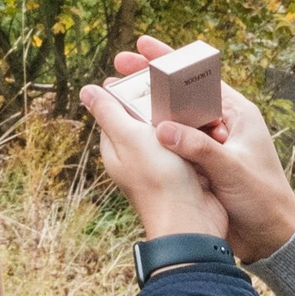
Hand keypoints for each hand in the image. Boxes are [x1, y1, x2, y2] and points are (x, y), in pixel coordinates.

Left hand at [79, 76, 226, 243]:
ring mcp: (162, 166)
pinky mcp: (185, 172)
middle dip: (161, 103)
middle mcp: (137, 158)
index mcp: (117, 149)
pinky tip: (209, 126)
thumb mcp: (130, 139)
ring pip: (171, 131)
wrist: (192, 222)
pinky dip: (197, 136)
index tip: (147, 73)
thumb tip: (86, 90)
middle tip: (177, 84)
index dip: (130, 91)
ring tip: (195, 102)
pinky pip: (190, 146)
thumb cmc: (158, 180)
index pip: (117, 110)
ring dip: (183, 119)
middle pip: (146, 118)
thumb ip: (110, 113)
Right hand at [110, 35, 294, 263]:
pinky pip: (173, 142)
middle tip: (120, 65)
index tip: (143, 47)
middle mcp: (221, 123)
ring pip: (174, 117)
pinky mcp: (201, 163)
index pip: (199, 77)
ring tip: (118, 95)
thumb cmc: (264, 199)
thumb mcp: (233, 170)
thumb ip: (200, 148)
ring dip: (149, 107)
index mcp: (236, 113)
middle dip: (150, 78)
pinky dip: (155, 135)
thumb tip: (162, 129)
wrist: (272, 236)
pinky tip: (133, 131)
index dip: (170, 60)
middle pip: (181, 92)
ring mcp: (210, 143)